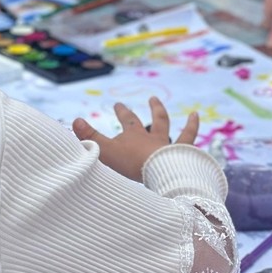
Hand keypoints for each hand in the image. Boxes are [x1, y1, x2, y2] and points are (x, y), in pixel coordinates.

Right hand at [72, 97, 198, 181]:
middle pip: (151, 121)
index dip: (122, 112)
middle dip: (151, 110)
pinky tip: (196, 117)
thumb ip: (91, 138)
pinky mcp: (183, 154)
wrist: (158, 173)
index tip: (119, 103)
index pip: (127, 121)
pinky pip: (190, 138)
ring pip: (172, 128)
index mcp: (134, 135)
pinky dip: (193, 127)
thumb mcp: (106, 152)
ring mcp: (169, 145)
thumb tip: (75, 121)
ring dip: (178, 119)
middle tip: (152, 98)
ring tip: (192, 112)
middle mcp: (152, 137)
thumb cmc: (132, 164)